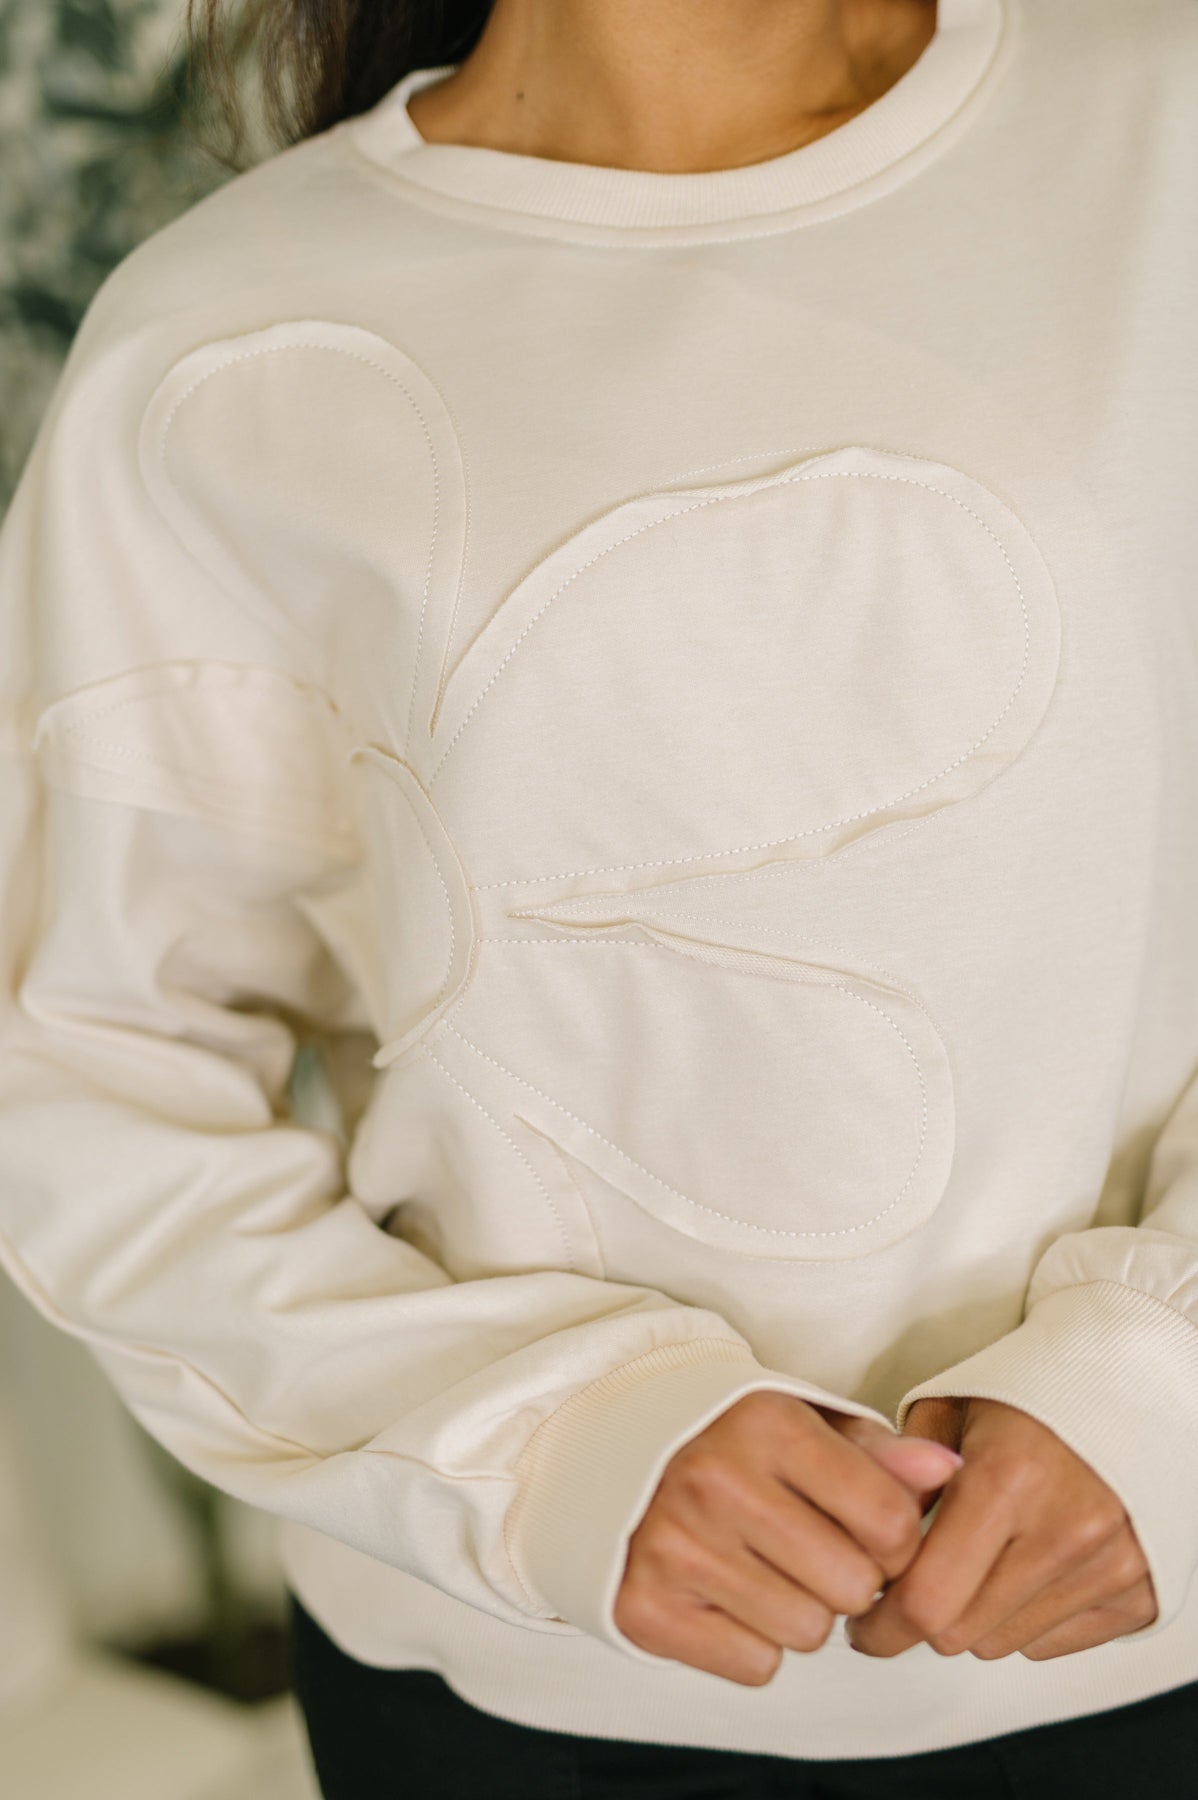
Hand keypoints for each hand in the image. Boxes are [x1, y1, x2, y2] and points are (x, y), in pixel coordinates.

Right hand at [612, 1389, 964, 1685]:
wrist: (605, 1446)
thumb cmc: (725, 1436)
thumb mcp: (801, 1418)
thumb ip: (877, 1451)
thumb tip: (946, 1474)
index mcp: (766, 1425)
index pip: (891, 1521)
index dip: (895, 1537)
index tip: (867, 1526)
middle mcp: (717, 1482)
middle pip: (856, 1587)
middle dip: (849, 1578)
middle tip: (810, 1548)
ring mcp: (676, 1547)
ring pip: (807, 1633)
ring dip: (800, 1610)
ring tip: (765, 1566)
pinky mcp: (645, 1606)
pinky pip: (755, 1665)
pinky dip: (753, 1641)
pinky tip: (728, 1593)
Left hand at [842, 1395, 1158, 1660]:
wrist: (1125, 1384)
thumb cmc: (1030, 1390)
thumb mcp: (946, 1405)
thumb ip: (899, 1471)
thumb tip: (865, 1545)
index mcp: (1009, 1477)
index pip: (928, 1601)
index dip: (881, 1625)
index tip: (863, 1621)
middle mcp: (1067, 1529)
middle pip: (961, 1634)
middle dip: (924, 1616)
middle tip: (912, 1585)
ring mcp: (1110, 1566)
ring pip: (1003, 1644)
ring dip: (975, 1615)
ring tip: (977, 1558)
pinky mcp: (1139, 1592)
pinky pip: (1051, 1643)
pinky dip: (1025, 1617)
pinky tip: (1024, 1564)